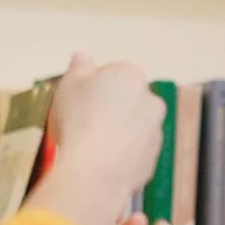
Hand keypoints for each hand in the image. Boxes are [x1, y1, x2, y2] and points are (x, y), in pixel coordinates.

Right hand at [50, 53, 165, 201]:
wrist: (96, 169)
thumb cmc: (79, 119)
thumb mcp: (68, 84)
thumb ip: (79, 67)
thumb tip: (83, 54)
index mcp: (131, 76)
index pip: (114, 74)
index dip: (93, 88)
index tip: (78, 101)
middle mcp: (152, 101)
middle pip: (128, 101)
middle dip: (111, 109)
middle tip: (83, 123)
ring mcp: (156, 131)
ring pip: (135, 128)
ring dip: (118, 133)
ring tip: (91, 146)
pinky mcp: (153, 159)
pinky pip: (135, 153)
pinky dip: (122, 156)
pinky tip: (101, 162)